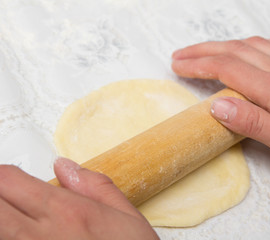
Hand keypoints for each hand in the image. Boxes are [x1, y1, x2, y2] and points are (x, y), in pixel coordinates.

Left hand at [0, 158, 157, 239]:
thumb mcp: (126, 217)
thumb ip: (95, 186)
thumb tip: (66, 167)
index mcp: (65, 211)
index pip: (7, 179)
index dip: (2, 175)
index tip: (9, 180)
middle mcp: (39, 235)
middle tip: (8, 199)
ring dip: (2, 218)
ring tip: (15, 218)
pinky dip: (8, 237)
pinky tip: (21, 235)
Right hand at [172, 37, 269, 181]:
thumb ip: (254, 122)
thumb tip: (219, 105)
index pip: (228, 68)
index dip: (199, 64)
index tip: (179, 65)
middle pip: (236, 50)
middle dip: (204, 50)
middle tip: (181, 55)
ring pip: (254, 44)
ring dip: (225, 45)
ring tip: (206, 50)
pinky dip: (255, 43)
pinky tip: (252, 47)